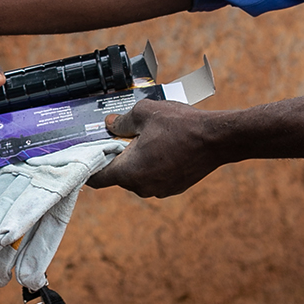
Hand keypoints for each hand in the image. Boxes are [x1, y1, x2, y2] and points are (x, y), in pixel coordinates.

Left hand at [86, 99, 223, 198]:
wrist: (216, 139)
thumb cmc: (180, 125)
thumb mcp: (144, 113)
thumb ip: (121, 121)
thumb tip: (110, 124)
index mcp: (128, 171)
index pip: (97, 179)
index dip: (89, 166)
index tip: (87, 156)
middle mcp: (142, 186)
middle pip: (118, 174)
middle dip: (117, 156)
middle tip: (123, 135)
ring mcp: (159, 190)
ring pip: (138, 175)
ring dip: (137, 160)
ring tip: (147, 138)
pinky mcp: (174, 188)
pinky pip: (154, 176)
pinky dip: (153, 164)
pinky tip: (163, 146)